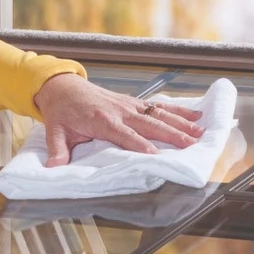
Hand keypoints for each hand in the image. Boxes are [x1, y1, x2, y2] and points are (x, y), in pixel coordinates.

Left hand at [32, 71, 204, 166]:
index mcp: (102, 121)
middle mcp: (120, 111)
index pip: (125, 135)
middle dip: (172, 134)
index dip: (140, 145)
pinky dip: (178, 110)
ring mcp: (129, 105)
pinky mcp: (133, 101)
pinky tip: (196, 114)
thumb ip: (57, 150)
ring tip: (200, 131)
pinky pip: (158, 106)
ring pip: (159, 114)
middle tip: (192, 144)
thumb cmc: (60, 111)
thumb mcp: (55, 132)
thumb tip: (53, 167)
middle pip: (149, 125)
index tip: (156, 155)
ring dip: (181, 123)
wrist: (61, 85)